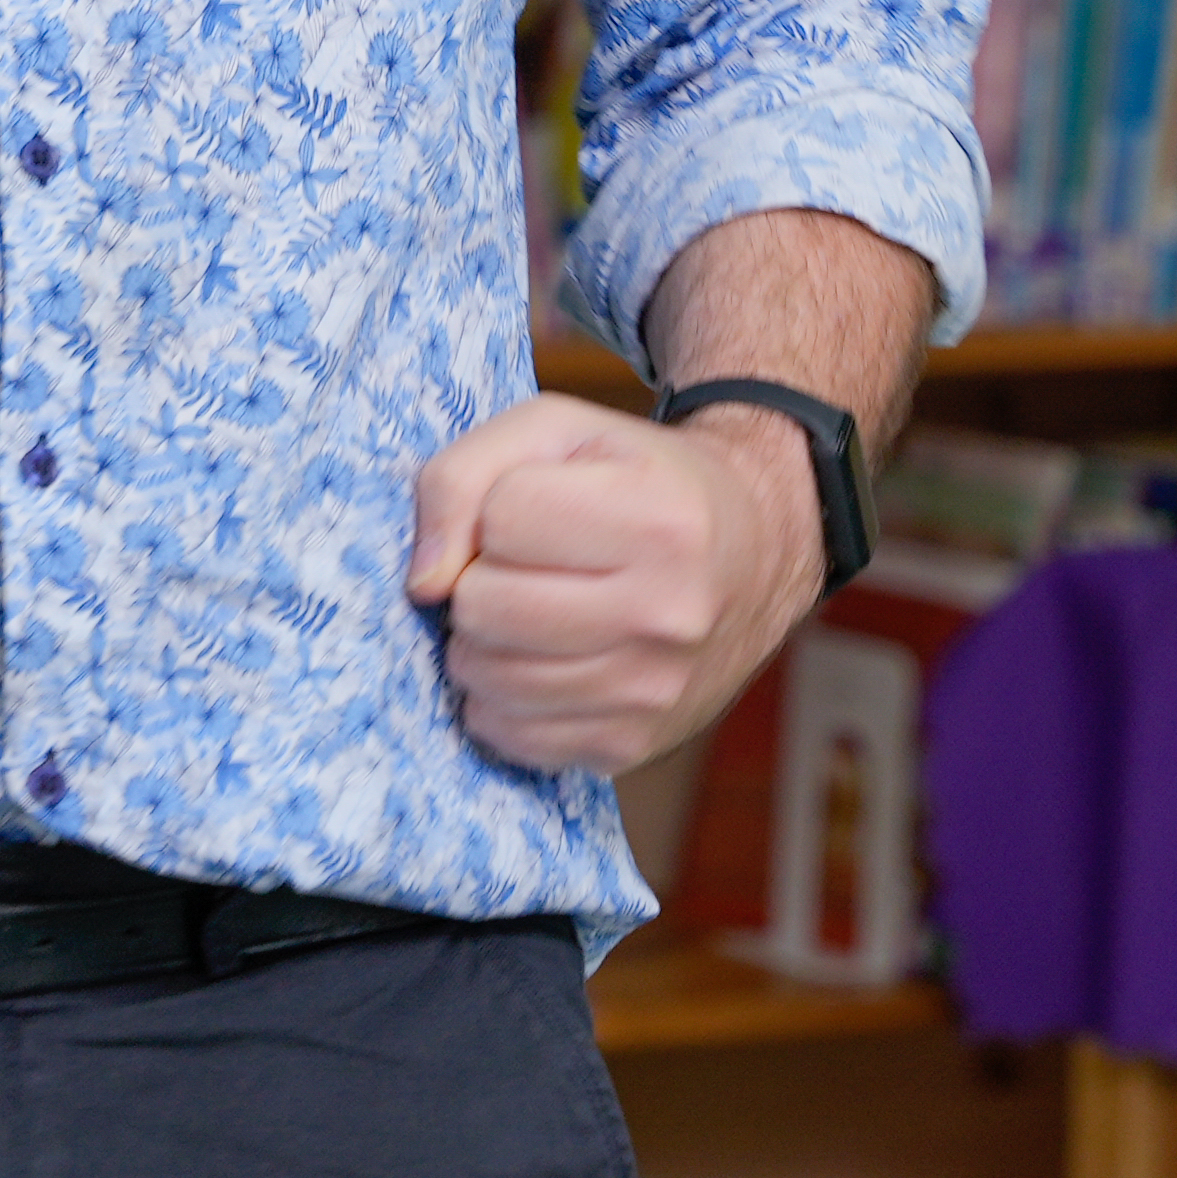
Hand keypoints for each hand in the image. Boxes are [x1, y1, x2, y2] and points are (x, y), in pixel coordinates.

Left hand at [402, 394, 830, 780]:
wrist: (753, 552)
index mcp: (658, 522)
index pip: (499, 518)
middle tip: (522, 568)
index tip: (538, 508)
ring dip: (482, 642)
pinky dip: (501, 698)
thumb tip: (423, 584)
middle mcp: (667, 615)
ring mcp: (652, 691)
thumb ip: (462, 477)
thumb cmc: (637, 480)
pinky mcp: (632, 746)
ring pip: (486, 678)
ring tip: (530, 609)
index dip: (496, 508)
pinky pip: (508, 735)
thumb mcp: (556, 431)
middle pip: (483, 607)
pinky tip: (541, 660)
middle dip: (479, 580)